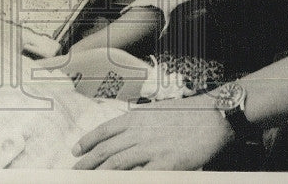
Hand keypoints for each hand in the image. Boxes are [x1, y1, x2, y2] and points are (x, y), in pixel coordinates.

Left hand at [72, 97, 232, 169]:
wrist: (213, 116)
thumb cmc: (187, 114)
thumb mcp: (156, 111)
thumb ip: (138, 122)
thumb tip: (123, 132)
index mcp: (136, 118)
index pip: (104, 131)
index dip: (88, 142)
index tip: (76, 151)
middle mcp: (139, 132)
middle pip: (105, 151)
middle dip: (87, 163)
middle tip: (74, 171)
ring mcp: (151, 148)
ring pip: (116, 165)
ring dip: (99, 175)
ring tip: (87, 181)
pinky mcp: (166, 163)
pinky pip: (140, 176)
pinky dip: (126, 180)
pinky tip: (117, 183)